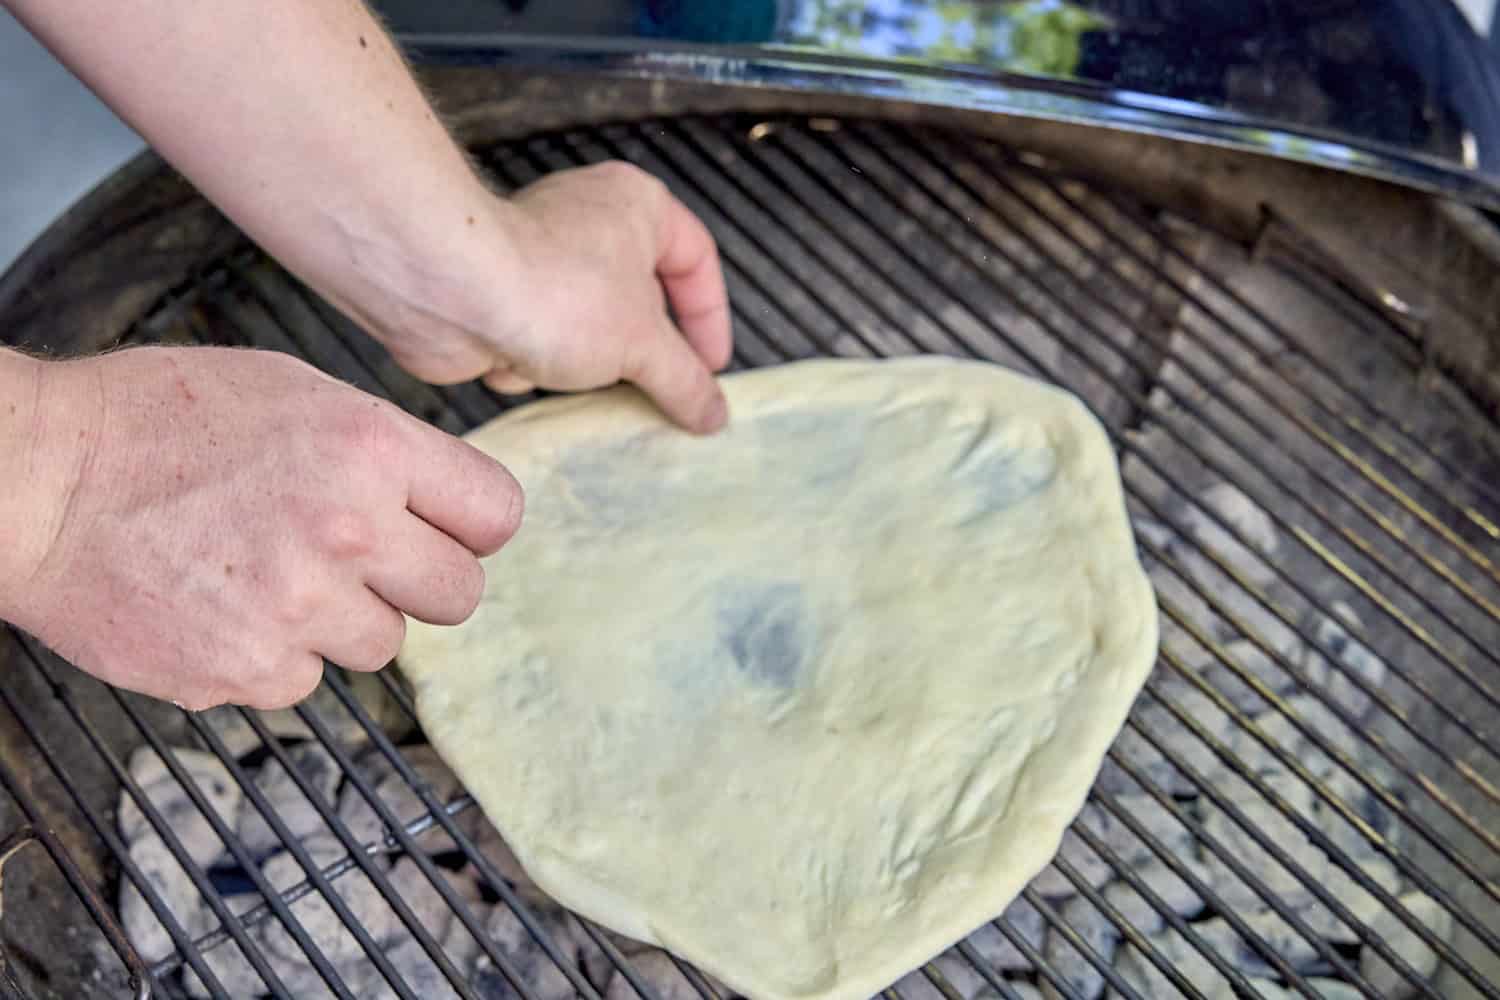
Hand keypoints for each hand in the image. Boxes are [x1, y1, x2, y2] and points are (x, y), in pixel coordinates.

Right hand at [3, 347, 520, 710]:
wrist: (34, 482)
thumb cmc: (152, 422)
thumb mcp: (288, 390)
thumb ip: (379, 446)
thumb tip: (442, 498)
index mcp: (369, 447)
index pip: (496, 513)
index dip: (474, 526)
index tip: (450, 531)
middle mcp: (346, 529)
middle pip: (459, 595)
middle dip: (420, 582)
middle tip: (365, 561)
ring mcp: (296, 608)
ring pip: (381, 645)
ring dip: (341, 619)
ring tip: (270, 572)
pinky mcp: (244, 670)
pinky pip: (303, 680)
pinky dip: (274, 654)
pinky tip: (224, 606)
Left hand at [368, 162, 733, 432]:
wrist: (450, 291)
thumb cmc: (561, 294)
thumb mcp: (643, 345)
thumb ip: (685, 380)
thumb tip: (714, 415)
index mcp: (638, 206)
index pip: (695, 259)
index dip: (710, 318)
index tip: (711, 369)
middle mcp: (589, 221)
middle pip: (638, 300)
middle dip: (638, 353)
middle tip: (657, 393)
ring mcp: (540, 257)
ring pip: (586, 328)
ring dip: (578, 364)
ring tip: (574, 379)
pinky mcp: (497, 293)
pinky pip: (535, 341)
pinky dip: (528, 363)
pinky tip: (516, 364)